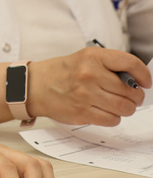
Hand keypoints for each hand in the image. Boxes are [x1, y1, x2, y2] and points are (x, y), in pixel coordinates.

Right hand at [28, 48, 148, 125]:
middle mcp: (89, 74)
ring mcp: (85, 95)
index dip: (144, 75)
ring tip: (117, 105)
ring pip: (124, 108)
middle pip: (131, 91)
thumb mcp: (85, 59)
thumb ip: (110, 66)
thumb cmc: (63, 72)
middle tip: (131, 97)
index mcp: (92, 57)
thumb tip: (137, 82)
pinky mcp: (81, 112)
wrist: (34, 86)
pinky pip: (111, 119)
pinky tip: (105, 111)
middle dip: (135, 97)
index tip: (146, 82)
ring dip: (126, 109)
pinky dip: (113, 118)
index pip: (130, 63)